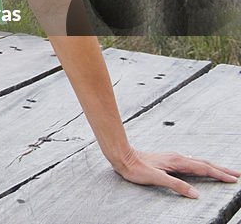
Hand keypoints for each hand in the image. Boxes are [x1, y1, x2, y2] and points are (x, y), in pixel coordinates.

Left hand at [112, 146, 239, 197]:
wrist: (122, 157)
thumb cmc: (135, 168)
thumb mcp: (156, 179)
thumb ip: (176, 185)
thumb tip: (195, 194)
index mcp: (177, 162)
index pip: (204, 169)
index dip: (219, 174)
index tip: (233, 179)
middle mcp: (177, 158)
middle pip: (204, 164)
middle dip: (221, 170)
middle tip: (236, 174)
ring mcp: (172, 158)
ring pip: (198, 162)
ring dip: (212, 167)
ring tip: (223, 172)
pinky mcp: (168, 161)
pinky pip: (190, 163)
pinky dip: (201, 166)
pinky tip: (200, 168)